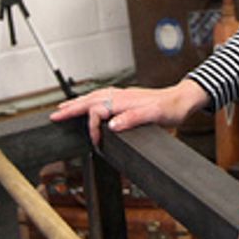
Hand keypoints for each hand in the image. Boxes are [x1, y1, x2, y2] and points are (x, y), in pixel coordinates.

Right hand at [50, 80, 206, 146]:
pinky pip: (101, 97)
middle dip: (71, 108)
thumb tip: (112, 124)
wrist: (183, 100)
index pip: (97, 111)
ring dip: (78, 103)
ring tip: (64, 108)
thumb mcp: (156, 115)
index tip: (96, 143)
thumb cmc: (172, 108)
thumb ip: (134, 118)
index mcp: (125, 100)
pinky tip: (89, 104)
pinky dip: (90, 101)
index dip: (93, 128)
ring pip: (94, 97)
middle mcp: (121, 96)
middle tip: (55, 115)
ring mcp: (123, 96)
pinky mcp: (126, 98)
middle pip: (90, 100)